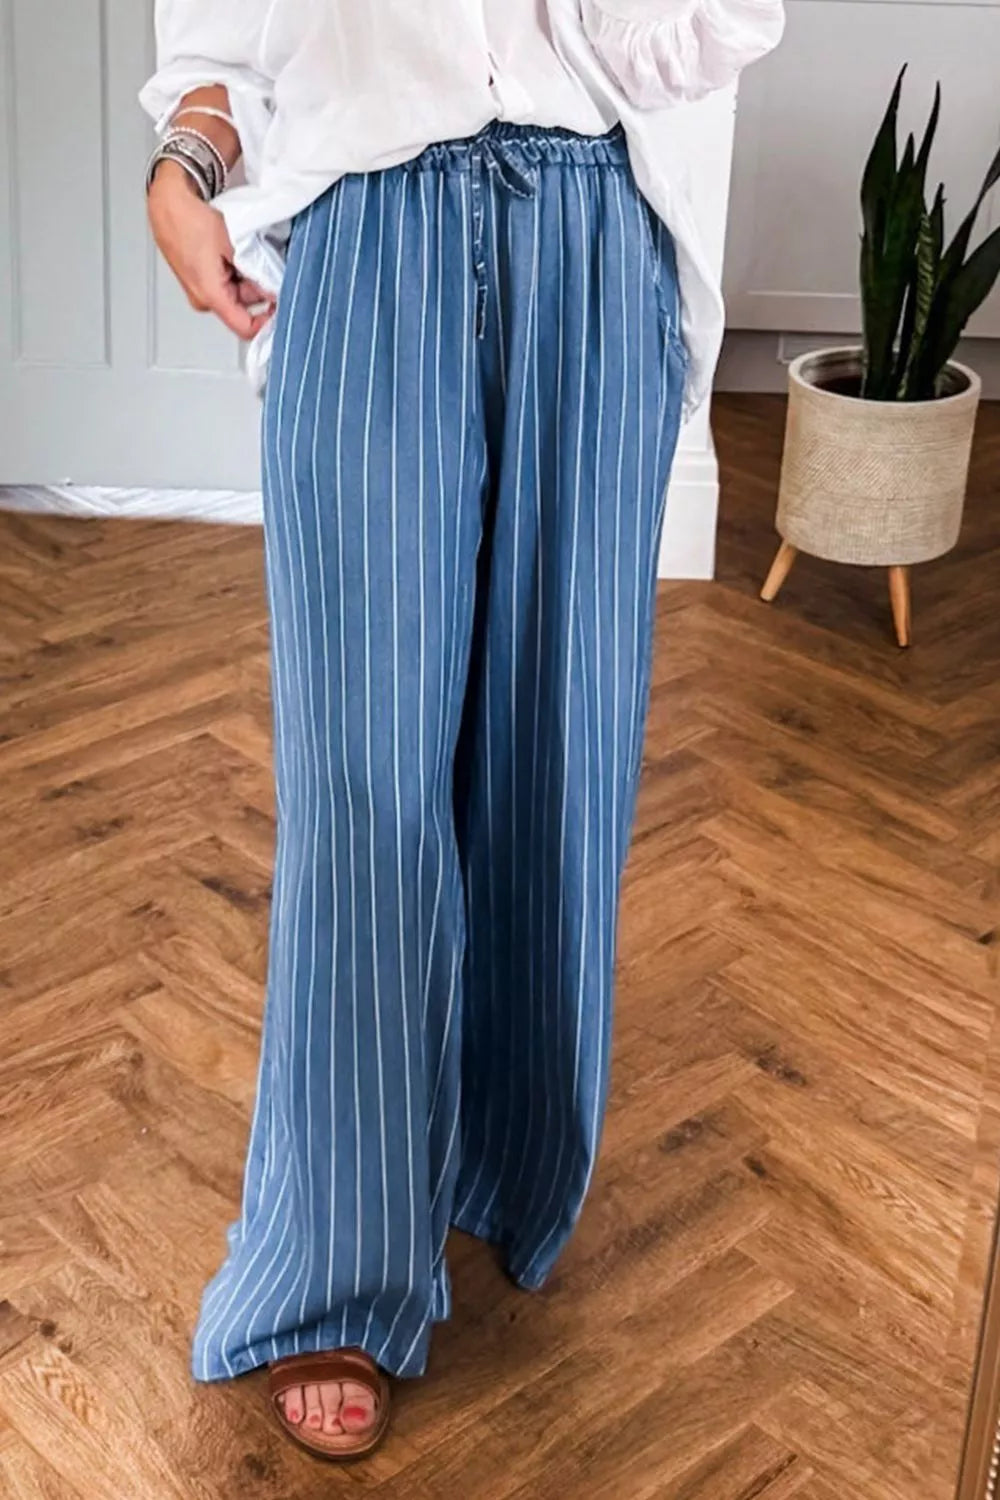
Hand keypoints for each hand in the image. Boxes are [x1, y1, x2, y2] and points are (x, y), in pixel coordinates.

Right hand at [147, 161, 275, 339]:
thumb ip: (257, 274)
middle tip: (268, 265)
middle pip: (244, 307)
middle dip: (260, 289)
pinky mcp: (199, 278)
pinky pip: (226, 281)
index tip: (282, 306)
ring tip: (248, 252)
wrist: (167, 202)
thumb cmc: (190, 219)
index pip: (246, 328)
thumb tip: (274, 291)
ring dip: (249, 277)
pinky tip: (236, 251)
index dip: (268, 321)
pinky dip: (236, 269)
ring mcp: (200, 289)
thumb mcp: (234, 246)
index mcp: (210, 296)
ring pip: (237, 292)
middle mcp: (203, 298)